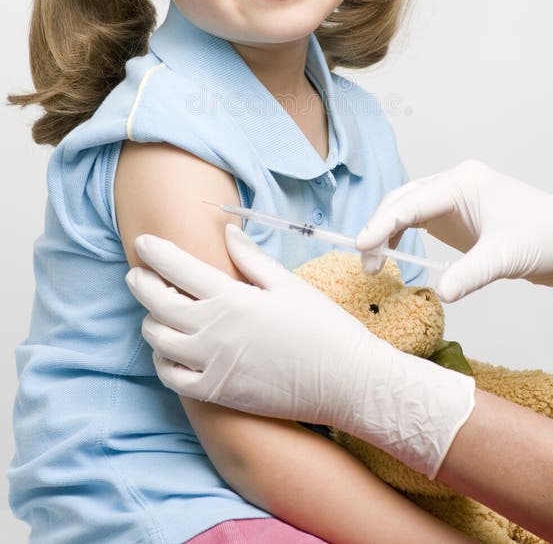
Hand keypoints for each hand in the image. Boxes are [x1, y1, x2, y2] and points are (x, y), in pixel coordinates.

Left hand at [125, 224, 474, 478]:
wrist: (343, 381)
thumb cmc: (321, 327)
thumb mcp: (288, 284)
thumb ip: (251, 258)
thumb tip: (227, 233)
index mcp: (232, 298)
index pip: (179, 269)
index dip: (156, 253)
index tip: (143, 243)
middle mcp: (214, 331)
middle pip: (159, 303)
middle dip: (142, 284)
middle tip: (137, 274)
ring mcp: (212, 365)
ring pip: (159, 340)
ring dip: (151, 321)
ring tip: (156, 311)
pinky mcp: (216, 393)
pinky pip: (172, 377)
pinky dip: (163, 360)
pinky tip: (170, 350)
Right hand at [356, 159, 552, 308]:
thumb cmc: (547, 237)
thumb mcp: (507, 256)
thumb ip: (471, 273)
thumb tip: (442, 294)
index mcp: (463, 183)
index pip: (411, 202)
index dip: (383, 224)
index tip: (362, 246)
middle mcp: (454, 184)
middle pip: (402, 201)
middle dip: (380, 230)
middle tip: (368, 264)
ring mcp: (454, 198)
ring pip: (406, 208)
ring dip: (387, 232)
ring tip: (375, 263)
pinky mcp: (457, 214)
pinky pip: (419, 218)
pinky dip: (402, 233)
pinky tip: (395, 252)